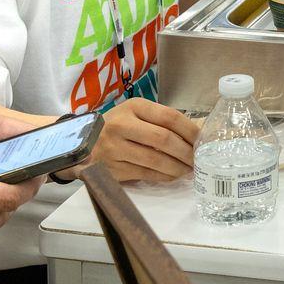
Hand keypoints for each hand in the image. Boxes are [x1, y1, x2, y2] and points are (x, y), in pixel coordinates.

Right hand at [83, 98, 199, 183]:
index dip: (190, 130)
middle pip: (163, 139)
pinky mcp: (111, 168)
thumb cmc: (119, 125)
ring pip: (154, 160)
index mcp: (134, 107)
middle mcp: (122, 125)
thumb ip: (164, 121)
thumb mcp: (138, 114)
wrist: (81, 142)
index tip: (202, 140)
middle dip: (186, 152)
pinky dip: (163, 176)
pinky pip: (144, 174)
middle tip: (198, 159)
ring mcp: (114, 148)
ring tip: (189, 169)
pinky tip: (173, 175)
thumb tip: (201, 130)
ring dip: (177, 167)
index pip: (169, 117)